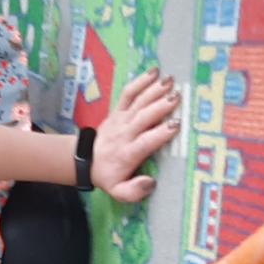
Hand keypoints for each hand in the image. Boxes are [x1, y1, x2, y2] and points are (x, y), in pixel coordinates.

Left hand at [91, 67, 180, 201]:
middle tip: (177, 97)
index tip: (175, 126)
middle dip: (159, 107)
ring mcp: (120, 120)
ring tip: (170, 81)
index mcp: (127, 155)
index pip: (144, 143)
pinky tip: (154, 72)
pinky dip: (139, 82)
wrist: (86, 161)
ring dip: (153, 91)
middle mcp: (124, 135)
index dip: (159, 134)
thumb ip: (133, 191)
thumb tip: (150, 183)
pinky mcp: (117, 110)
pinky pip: (128, 94)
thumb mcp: (118, 192)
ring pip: (137, 103)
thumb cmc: (109, 176)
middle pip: (142, 118)